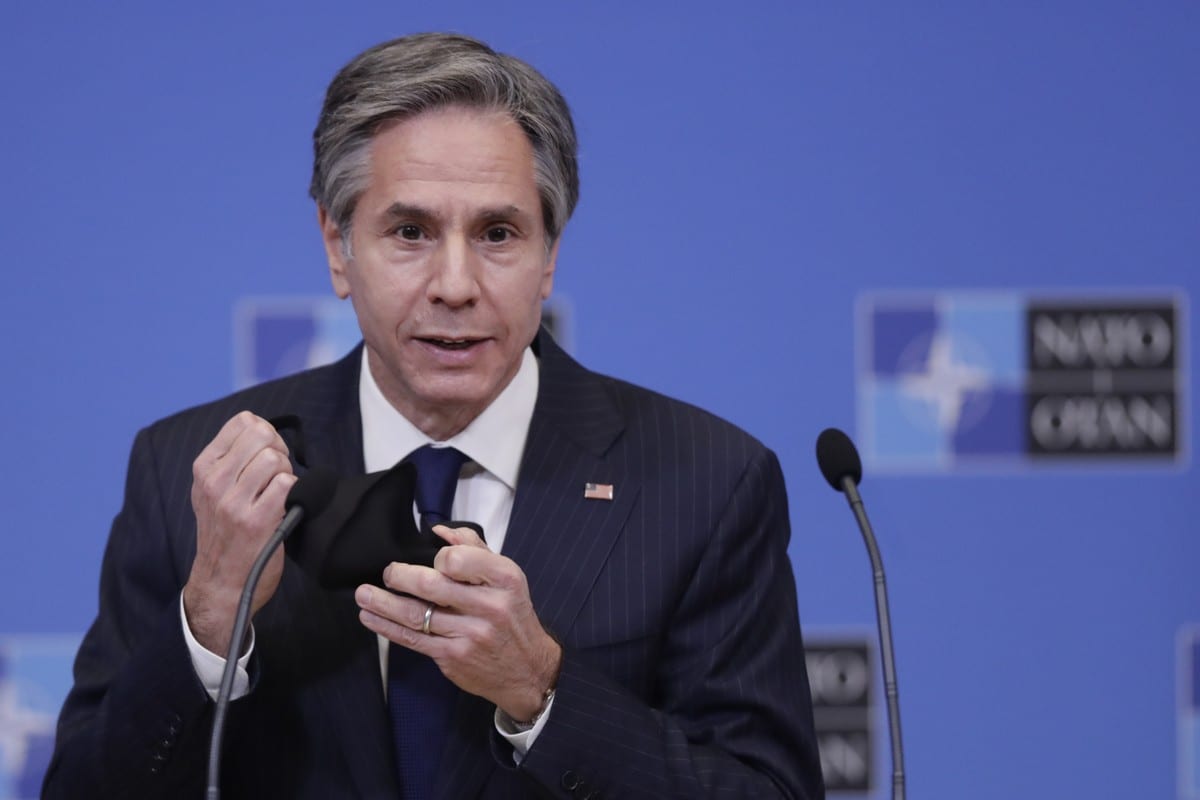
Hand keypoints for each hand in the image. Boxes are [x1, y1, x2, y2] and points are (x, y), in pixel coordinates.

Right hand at [183, 411, 295, 656]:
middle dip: (279, 450)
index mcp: (204, 468)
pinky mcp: (255, 521)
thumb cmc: (226, 534)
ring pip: (275, 458)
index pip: (244, 421)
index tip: (268, 454)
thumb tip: (265, 430)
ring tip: (277, 494)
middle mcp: (214, 481)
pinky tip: (283, 508)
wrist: (221, 583)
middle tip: (277, 474)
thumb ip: (233, 460)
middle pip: (262, 434)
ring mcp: (232, 502)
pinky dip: (293, 493)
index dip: (267, 433)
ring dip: (286, 473)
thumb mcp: (214, 491)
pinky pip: (286, 485)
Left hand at [355, 525, 561, 721]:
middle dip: (400, 577)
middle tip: (387, 573)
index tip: (434, 562)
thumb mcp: (506, 576)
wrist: (528, 669)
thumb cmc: (512, 615)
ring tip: (363, 594)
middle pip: (432, 586)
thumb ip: (474, 548)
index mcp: (504, 578)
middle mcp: (489, 606)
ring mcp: (470, 634)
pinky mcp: (453, 657)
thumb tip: (439, 531)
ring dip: (383, 603)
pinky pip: (413, 639)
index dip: (438, 558)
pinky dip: (387, 627)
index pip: (458, 559)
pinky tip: (371, 617)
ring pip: (416, 615)